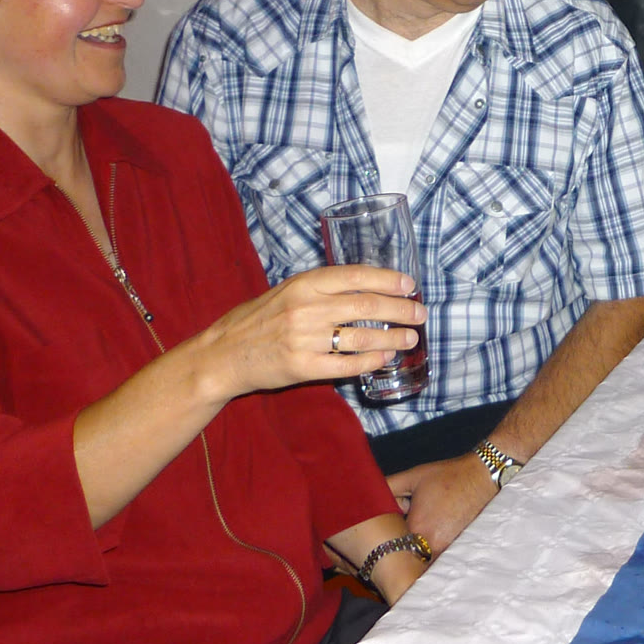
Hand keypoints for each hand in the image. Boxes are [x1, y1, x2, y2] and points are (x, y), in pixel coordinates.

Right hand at [197, 265, 424, 399]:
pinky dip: (371, 362)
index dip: (388, 280)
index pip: (356, 276)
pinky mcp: (303, 367)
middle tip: (420, 314)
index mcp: (305, 284)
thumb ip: (323, 288)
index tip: (410, 285)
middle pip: (367, 307)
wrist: (224, 354)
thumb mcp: (288, 291)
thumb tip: (370, 286)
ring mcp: (305, 339)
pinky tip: (385, 358)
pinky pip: (348, 365)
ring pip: (362, 338)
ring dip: (393, 338)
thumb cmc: (260, 319)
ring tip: (410, 338)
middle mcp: (307, 309)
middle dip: (401, 310)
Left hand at [388, 454, 496, 552]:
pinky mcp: (459, 549)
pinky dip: (433, 550)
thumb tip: (368, 498)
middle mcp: (432, 545)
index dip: (386, 539)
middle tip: (400, 534)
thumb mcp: (412, 477)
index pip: (391, 545)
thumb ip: (387, 487)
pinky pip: (439, 557)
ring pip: (424, 559)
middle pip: (408, 555)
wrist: (483, 476)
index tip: (385, 532)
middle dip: (401, 548)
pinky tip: (435, 533)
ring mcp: (448, 550)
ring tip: (421, 532)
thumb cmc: (448, 475)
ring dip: (418, 551)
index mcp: (418, 528)